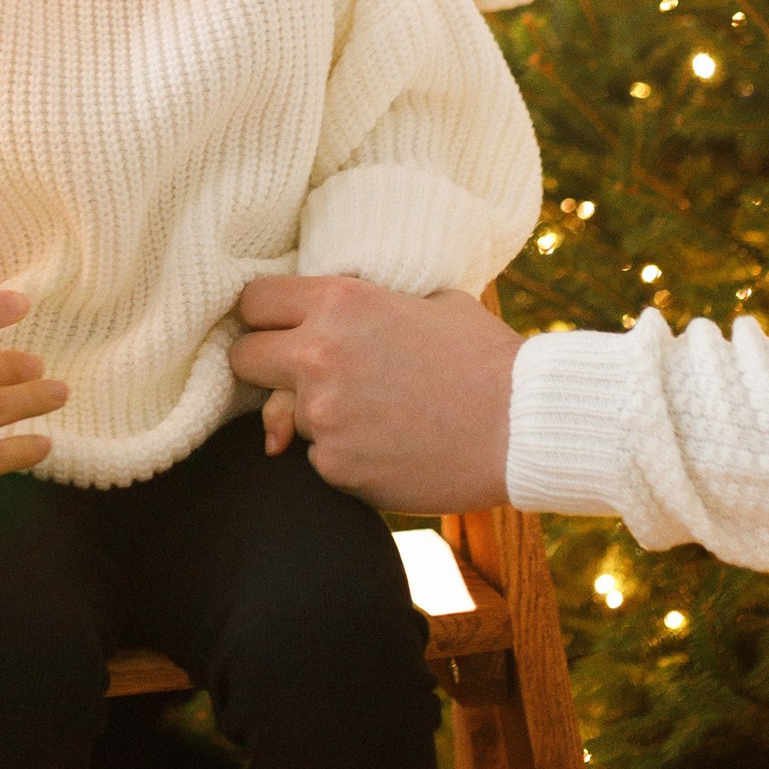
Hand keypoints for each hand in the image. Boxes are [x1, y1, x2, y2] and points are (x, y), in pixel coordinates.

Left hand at [231, 278, 518, 515]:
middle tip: (297, 376)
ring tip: (372, 415)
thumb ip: (373, 304)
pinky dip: (342, 457)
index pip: (252, 301)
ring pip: (282, 416)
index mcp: (339, 302)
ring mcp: (323, 416)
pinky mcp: (336, 467)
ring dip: (312, 417)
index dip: (263, 316)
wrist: (524, 428)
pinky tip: (387, 448)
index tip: (275, 329)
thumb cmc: (487, 359)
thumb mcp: (432, 302)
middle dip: (265, 368)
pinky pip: (317, 459)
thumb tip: (343, 308)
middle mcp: (318, 355)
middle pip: (243, 359)